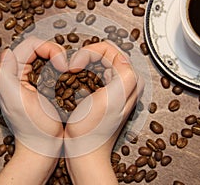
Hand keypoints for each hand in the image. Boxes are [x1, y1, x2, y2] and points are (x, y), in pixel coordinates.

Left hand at [0, 36, 67, 183]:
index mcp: (12, 73)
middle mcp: (20, 73)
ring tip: (70, 72)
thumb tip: (8, 52)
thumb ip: (4, 74)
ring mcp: (33, 79)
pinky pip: (54, 69)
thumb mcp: (15, 100)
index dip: (50, 48)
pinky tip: (70, 77)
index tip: (62, 65)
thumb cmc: (33, 127)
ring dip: (62, 61)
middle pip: (41, 48)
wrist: (44, 147)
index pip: (31, 45)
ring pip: (49, 57)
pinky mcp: (44, 87)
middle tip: (67, 67)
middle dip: (57, 53)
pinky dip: (64, 70)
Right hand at [64, 41, 143, 184]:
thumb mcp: (112, 99)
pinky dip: (80, 74)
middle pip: (103, 54)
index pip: (109, 49)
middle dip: (83, 58)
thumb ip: (124, 73)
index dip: (88, 53)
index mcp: (129, 80)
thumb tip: (118, 55)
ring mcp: (113, 88)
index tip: (75, 65)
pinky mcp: (103, 94)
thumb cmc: (92, 130)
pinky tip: (73, 83)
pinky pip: (91, 74)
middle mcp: (124, 82)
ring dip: (80, 65)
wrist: (84, 150)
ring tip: (70, 75)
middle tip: (71, 69)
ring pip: (96, 63)